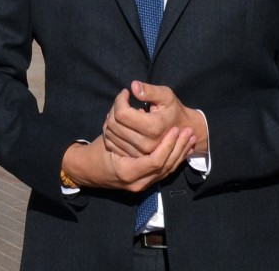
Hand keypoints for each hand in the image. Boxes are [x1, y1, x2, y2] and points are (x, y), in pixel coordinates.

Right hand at [62, 126, 193, 192]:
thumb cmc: (97, 150)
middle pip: (166, 167)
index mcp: (128, 171)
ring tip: (191, 139)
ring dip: (181, 154)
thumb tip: (136, 93)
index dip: (168, 145)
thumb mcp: (108, 131)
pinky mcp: (144, 182)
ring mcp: (141, 184)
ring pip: (168, 171)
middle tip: (190, 132)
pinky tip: (183, 148)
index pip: (156, 161)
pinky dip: (175, 159)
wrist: (87, 170)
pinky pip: (164, 172)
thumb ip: (124, 116)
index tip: (176, 130)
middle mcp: (137, 182)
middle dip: (180, 149)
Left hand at [101, 82, 208, 158]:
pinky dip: (110, 131)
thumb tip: (133, 86)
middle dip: (114, 108)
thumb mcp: (166, 96)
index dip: (120, 99)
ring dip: (110, 118)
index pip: (122, 113)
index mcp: (153, 127)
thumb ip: (150, 91)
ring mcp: (137, 152)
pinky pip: (110, 143)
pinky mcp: (132, 157)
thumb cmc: (173, 111)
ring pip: (109, 133)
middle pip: (113, 123)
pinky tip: (119, 123)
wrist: (181, 133)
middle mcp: (144, 143)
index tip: (125, 92)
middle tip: (123, 101)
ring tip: (122, 111)